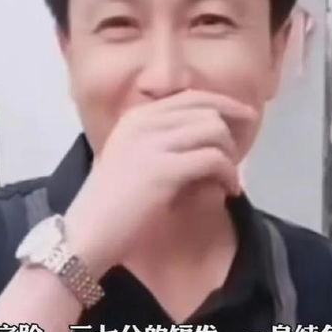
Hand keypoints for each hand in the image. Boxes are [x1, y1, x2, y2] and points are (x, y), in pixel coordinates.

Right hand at [64, 89, 256, 276]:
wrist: (87, 234)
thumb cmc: (111, 204)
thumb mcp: (132, 158)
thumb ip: (162, 141)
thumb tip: (209, 135)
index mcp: (136, 117)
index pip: (191, 97)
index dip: (224, 104)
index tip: (245, 116)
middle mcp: (144, 122)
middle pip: (207, 110)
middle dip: (231, 132)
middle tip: (237, 157)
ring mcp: (152, 143)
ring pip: (214, 130)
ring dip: (230, 156)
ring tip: (229, 178)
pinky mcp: (164, 169)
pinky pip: (214, 159)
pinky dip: (229, 175)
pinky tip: (229, 190)